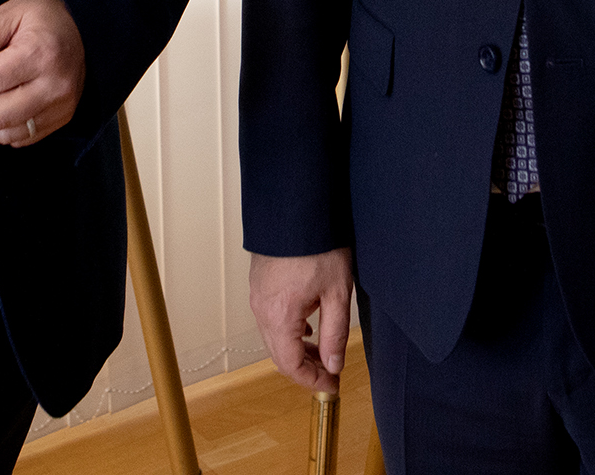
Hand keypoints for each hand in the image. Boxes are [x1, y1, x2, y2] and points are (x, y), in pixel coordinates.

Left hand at [0, 0, 85, 146]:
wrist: (80, 22)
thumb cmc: (41, 17)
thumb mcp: (5, 17)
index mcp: (39, 53)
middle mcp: (55, 84)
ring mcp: (62, 104)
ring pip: (6, 131)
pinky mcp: (63, 117)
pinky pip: (22, 138)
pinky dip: (6, 125)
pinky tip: (8, 101)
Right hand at [249, 249, 353, 392]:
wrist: (296, 208)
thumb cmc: (318, 244)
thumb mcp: (337, 292)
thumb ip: (334, 333)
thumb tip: (332, 365)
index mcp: (279, 315)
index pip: (290, 365)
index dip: (311, 380)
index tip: (331, 386)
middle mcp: (262, 309)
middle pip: (279, 354)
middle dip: (305, 368)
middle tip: (331, 373)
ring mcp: (257, 296)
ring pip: (273, 338)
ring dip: (296, 350)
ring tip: (323, 351)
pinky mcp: (259, 285)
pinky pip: (270, 319)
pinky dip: (288, 332)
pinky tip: (307, 327)